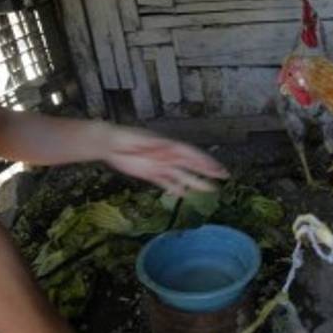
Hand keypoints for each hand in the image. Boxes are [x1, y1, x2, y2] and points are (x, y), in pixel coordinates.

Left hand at [100, 124, 227, 194]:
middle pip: (191, 165)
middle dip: (207, 171)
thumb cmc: (126, 137)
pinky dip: (175, 188)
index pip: (191, 155)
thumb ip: (156, 146)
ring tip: (210, 189)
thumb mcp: (142, 140)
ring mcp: (159, 165)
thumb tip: (169, 148)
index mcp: (168, 146)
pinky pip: (166, 182)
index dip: (205, 161)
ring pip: (182, 175)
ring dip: (195, 182)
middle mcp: (167, 156)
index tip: (218, 167)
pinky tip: (184, 194)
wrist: (109, 143)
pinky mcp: (150, 173)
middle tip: (223, 176)